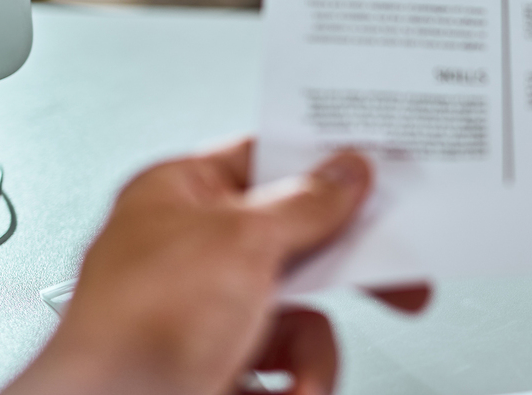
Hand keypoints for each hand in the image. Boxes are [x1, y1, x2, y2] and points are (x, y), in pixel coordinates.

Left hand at [2, 140, 429, 394]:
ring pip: (304, 310)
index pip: (266, 159)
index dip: (322, 163)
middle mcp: (190, 251)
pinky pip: (292, 359)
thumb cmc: (137, 330)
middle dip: (342, 269)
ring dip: (314, 345)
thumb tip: (346, 171)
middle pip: (297, 239)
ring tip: (301, 371)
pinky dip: (301, 379)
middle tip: (393, 270)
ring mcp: (207, 312)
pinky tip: (287, 391)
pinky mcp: (221, 363)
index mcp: (176, 197)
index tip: (374, 169)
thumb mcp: (244, 241)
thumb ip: (308, 202)